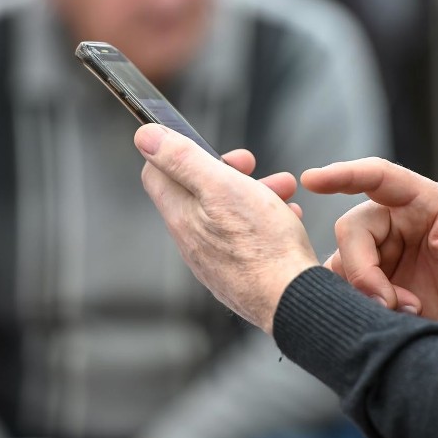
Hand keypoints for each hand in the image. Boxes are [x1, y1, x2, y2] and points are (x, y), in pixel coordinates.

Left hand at [135, 125, 319, 333]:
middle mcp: (191, 241)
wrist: (293, 302)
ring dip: (253, 192)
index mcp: (181, 216)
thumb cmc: (262, 246)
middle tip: (251, 165)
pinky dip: (264, 221)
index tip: (207, 144)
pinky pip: (244, 239)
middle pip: (197, 192)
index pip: (157, 173)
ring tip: (284, 189)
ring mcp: (214, 261)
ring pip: (225, 214)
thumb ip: (182, 159)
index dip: (178, 150)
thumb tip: (144, 136)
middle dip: (227, 170)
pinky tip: (288, 219)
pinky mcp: (237, 275)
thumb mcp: (222, 187)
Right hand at [302, 158, 437, 347]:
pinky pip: (343, 288)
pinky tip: (389, 320)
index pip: (376, 177)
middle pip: (352, 230)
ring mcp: (380, 254)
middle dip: (364, 269)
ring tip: (407, 313)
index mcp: (422, 202)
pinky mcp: (371, 285)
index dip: (342, 175)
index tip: (311, 179)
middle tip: (392, 303)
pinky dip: (358, 305)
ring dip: (365, 291)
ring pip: (343, 262)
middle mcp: (395, 223)